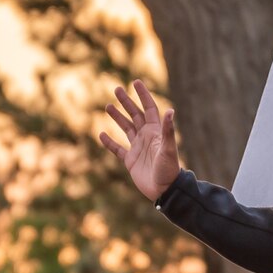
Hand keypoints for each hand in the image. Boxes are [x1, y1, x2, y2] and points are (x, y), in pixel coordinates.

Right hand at [98, 79, 180, 201]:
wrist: (164, 190)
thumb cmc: (169, 169)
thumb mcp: (169, 149)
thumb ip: (167, 130)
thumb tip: (170, 111)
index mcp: (155, 132)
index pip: (149, 108)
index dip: (143, 95)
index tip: (136, 82)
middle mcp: (146, 137)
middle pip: (135, 115)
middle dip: (126, 102)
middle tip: (116, 89)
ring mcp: (137, 148)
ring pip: (126, 128)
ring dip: (117, 117)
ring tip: (108, 106)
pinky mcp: (130, 160)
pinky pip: (117, 149)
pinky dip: (109, 142)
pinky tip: (101, 134)